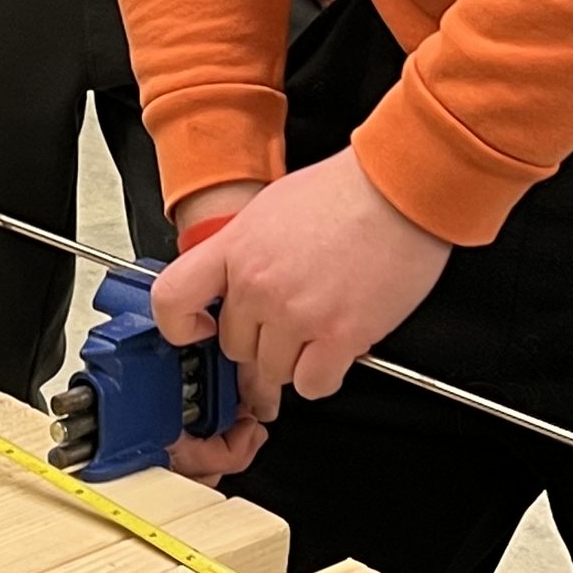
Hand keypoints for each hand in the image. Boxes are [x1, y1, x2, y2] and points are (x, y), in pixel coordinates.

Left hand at [151, 152, 449, 432]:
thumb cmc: (347, 191)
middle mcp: (258, 284)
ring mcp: (296, 313)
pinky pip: (313, 385)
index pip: (172, 299)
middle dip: (259, 344)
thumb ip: (245, 252)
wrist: (400, 187)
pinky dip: (323, 376)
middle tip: (286, 331)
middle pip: (235, 346)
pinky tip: (336, 351)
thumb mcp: (272, 207)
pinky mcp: (339, 335)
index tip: (200, 332)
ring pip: (273, 372)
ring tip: (317, 334)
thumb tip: (237, 285)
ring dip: (294, 362)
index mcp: (235, 247)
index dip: (180, 326)